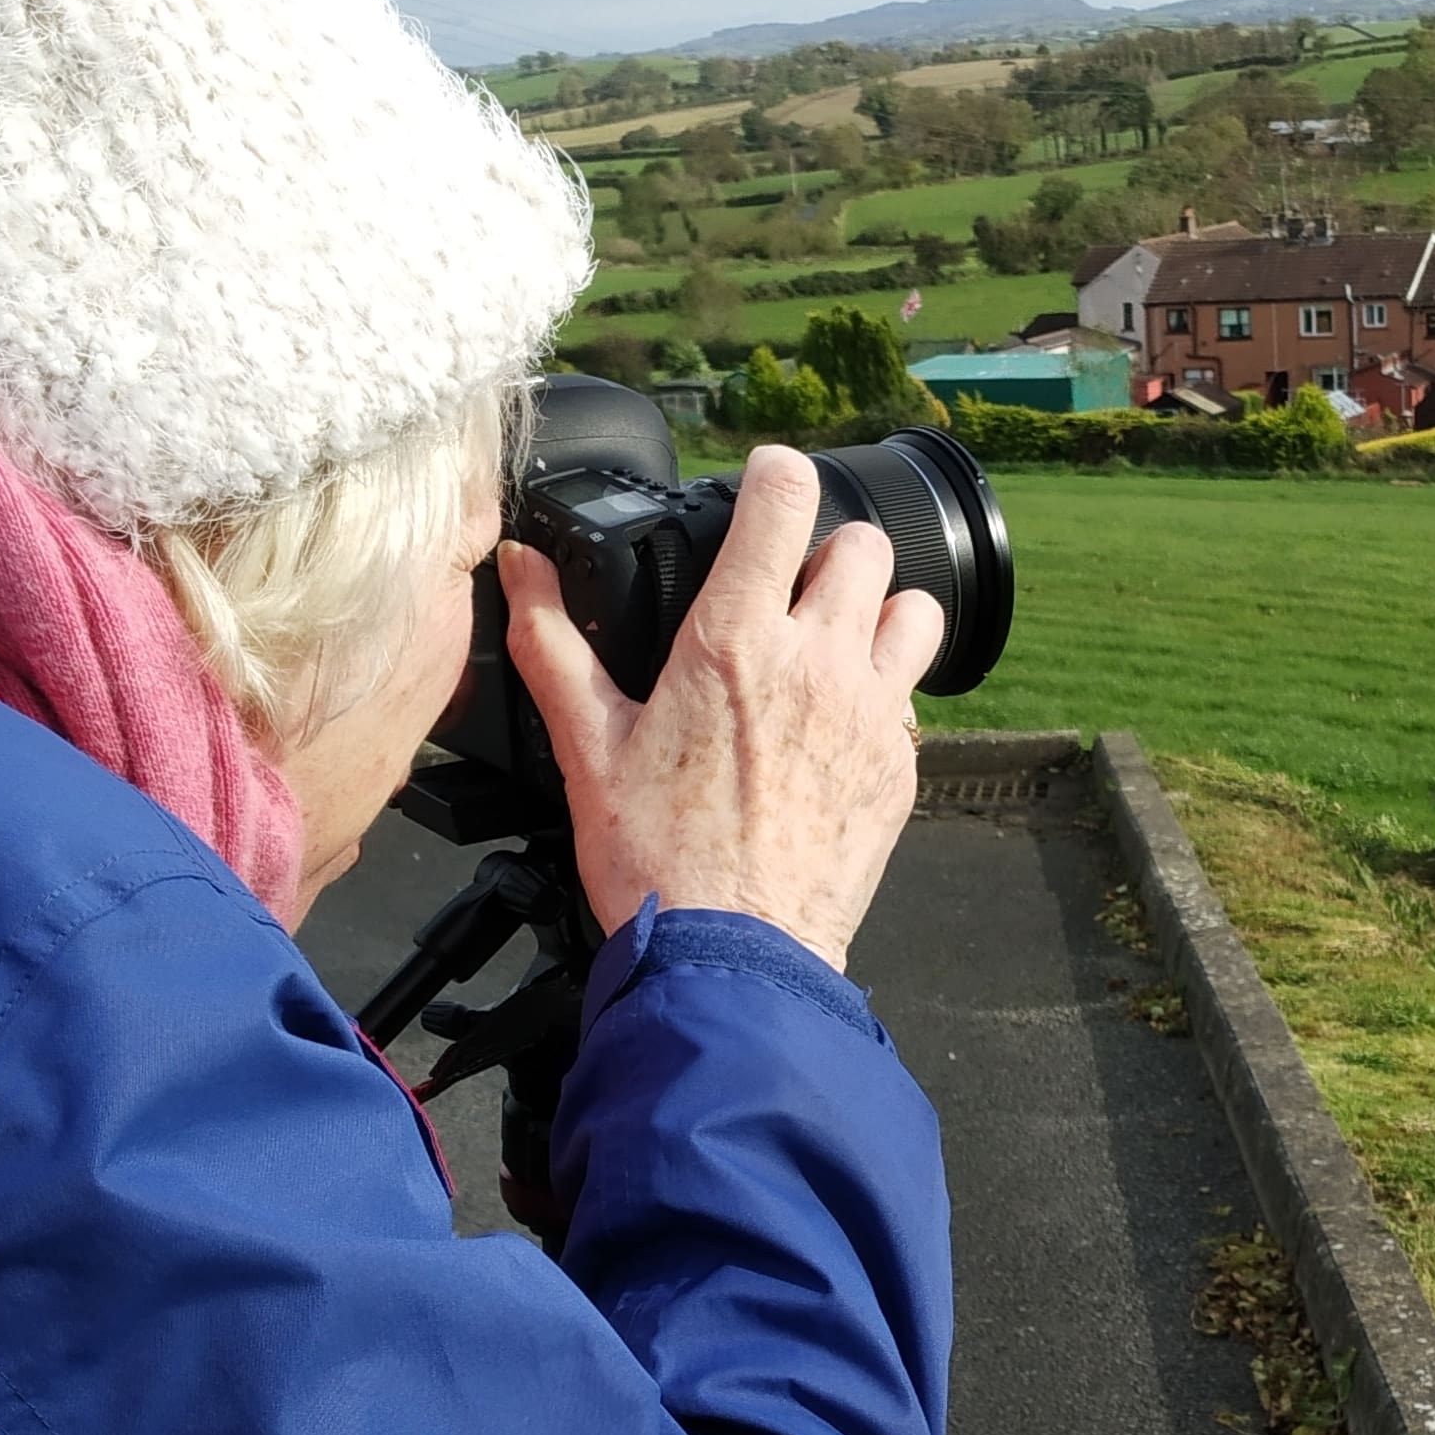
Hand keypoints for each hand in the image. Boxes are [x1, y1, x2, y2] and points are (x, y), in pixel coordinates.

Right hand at [502, 444, 945, 968]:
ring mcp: (871, 714)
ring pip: (913, 610)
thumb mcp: (585, 746)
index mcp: (735, 639)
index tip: (761, 487)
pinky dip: (884, 695)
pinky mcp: (900, 767)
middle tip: (787, 590)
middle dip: (826, 552)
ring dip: (878, 613)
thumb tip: (520, 569)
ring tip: (832, 648)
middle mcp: (817, 661)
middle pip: (863, 546)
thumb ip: (552, 643)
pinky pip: (913, 698)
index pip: (786, 499)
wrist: (731, 958)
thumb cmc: (656, 860)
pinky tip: (836, 730)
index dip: (776, 476)